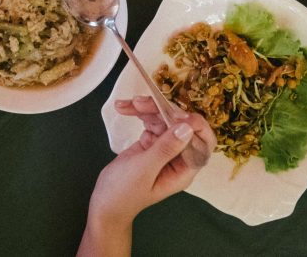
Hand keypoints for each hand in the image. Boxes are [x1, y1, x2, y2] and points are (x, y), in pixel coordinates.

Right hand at [78, 97, 214, 256]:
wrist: (104, 203)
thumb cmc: (124, 193)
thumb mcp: (144, 170)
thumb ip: (165, 148)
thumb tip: (187, 127)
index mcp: (184, 169)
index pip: (202, 142)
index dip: (194, 124)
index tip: (174, 113)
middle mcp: (178, 157)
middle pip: (182, 125)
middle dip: (164, 110)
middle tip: (141, 103)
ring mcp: (165, 149)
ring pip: (165, 120)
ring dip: (148, 109)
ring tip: (129, 104)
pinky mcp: (151, 143)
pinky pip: (152, 122)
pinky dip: (140, 113)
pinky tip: (125, 108)